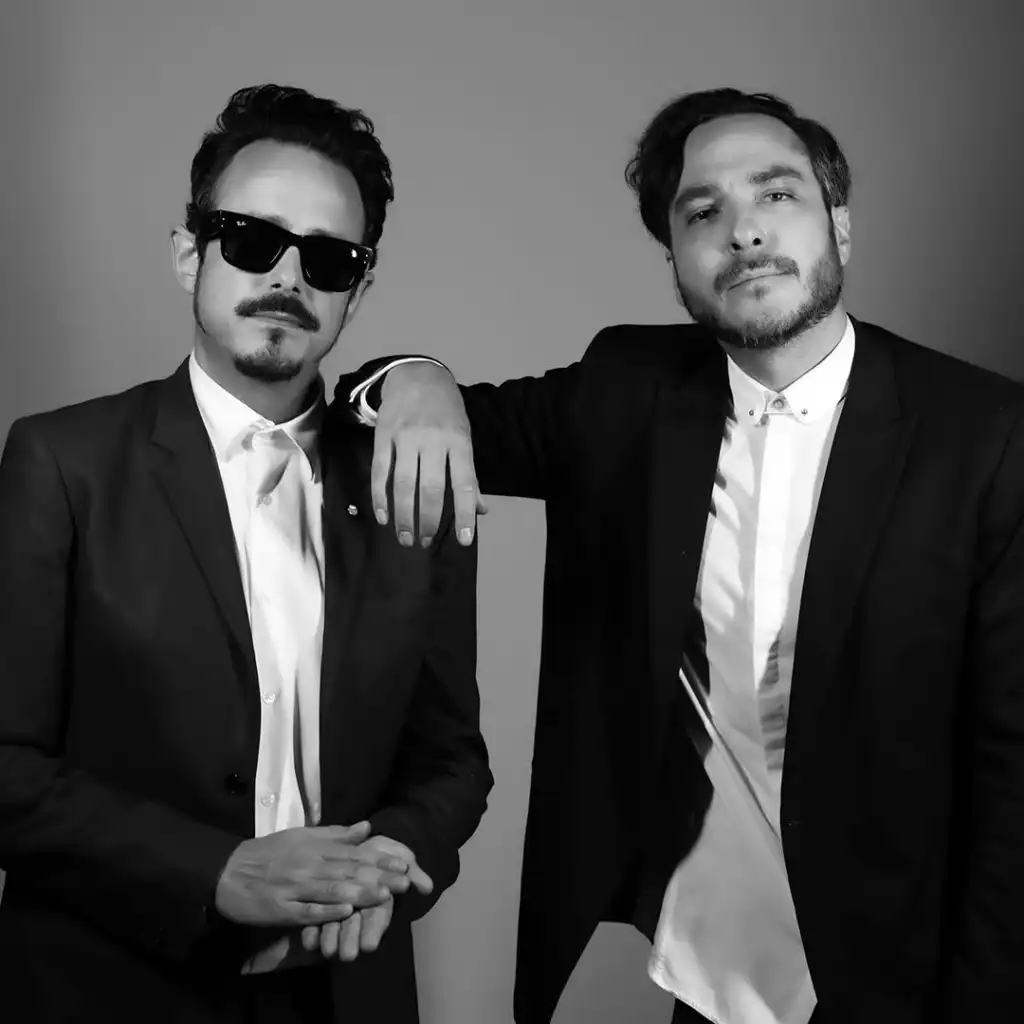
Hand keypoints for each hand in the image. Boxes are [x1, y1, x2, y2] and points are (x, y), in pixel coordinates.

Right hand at [215, 821, 413, 928]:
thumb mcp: (302, 836)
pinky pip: (307, 912)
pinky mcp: (282, 910)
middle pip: (349, 872)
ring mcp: (296, 888)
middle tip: (406, 882)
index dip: (381, 859)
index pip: (354, 854)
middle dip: (379, 877)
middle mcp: (309, 866)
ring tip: (384, 896)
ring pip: (332, 891)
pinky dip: (327, 912)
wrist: (229, 871)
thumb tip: (366, 827)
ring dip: (359, 893)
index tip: (405, 863)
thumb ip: (335, 834)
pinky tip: (345, 913)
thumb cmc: (270, 853)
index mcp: (315, 848)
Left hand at [299, 835, 432, 961]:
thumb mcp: (400, 858)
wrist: (361, 841)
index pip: (377, 916)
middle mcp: (359, 907)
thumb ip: (412, 873)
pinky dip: (310, 933)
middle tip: (346, 955)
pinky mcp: (320, 905)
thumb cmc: (383, 855)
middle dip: (350, 940)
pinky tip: (307, 940)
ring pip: (333, 927)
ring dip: (330, 939)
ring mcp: (338, 909)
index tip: (369, 945)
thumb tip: (428, 887)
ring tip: (327, 951)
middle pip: (354, 925)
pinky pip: (313, 922)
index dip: (373, 930)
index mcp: (378, 898)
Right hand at [372, 362, 487, 548]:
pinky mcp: (383, 437)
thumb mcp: (465, 437)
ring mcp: (406, 439)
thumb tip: (480, 510)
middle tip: (425, 542)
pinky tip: (384, 517)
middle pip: (431, 488)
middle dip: (428, 520)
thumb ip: (470, 475)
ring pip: (404, 484)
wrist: (417, 374)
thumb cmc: (447, 411)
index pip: (465, 483)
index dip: (465, 514)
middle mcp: (433, 441)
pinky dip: (380, 498)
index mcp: (459, 442)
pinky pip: (380, 473)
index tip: (465, 540)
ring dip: (404, 516)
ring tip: (405, 538)